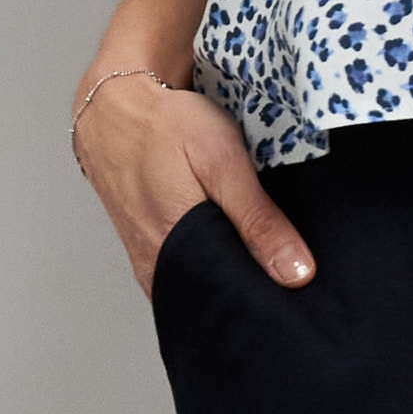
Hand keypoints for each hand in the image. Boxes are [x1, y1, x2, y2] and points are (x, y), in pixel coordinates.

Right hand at [72, 70, 316, 297]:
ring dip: (231, 276)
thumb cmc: (164, 127)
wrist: (113, 109)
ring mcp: (150, 265)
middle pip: (217, 301)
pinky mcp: (147, 254)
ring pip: (201, 288)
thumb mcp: (222, 162)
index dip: (269, 302)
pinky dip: (210, 264)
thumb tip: (297, 273)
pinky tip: (228, 243)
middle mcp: (159, 270)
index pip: (234, 304)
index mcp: (178, 253)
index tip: (299, 292)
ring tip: (259, 254)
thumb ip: (258, 220)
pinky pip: (185, 274)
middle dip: (253, 292)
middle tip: (284, 272)